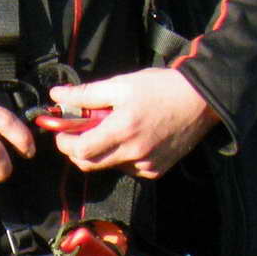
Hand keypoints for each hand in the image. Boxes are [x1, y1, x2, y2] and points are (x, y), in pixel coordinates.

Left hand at [48, 68, 223, 178]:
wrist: (200, 101)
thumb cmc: (160, 87)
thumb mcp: (120, 84)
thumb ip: (86, 94)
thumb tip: (56, 96)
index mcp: (122, 130)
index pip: (80, 150)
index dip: (64, 142)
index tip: (61, 131)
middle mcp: (133, 153)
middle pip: (89, 164)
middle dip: (77, 150)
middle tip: (79, 131)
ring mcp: (146, 165)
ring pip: (109, 166)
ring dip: (102, 152)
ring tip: (112, 128)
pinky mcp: (156, 171)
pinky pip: (128, 168)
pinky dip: (121, 156)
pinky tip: (132, 138)